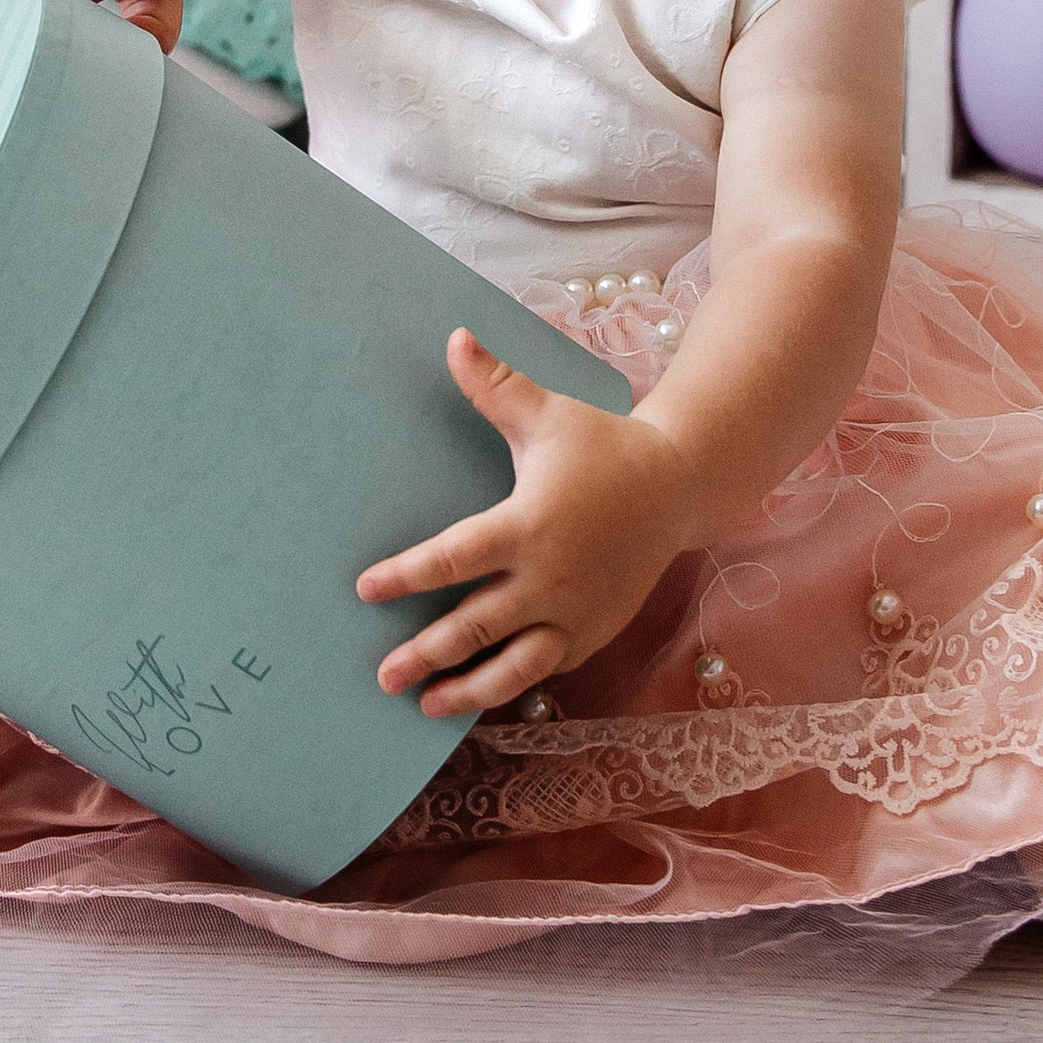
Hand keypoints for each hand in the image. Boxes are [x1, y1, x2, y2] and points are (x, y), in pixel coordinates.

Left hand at [357, 332, 706, 716]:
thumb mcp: (549, 414)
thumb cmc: (604, 446)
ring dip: (467, 688)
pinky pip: (545, 667)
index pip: (454, 558)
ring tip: (426, 705)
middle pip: (475, 625)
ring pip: (514, 665)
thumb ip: (496, 385)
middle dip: (426, 653)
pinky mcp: (592, 632)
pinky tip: (479, 696)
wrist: (677, 487)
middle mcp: (549, 577)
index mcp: (529, 523)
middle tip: (383, 675)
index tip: (365, 588)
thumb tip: (454, 338)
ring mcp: (573, 612)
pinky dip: (511, 684)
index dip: (407, 575)